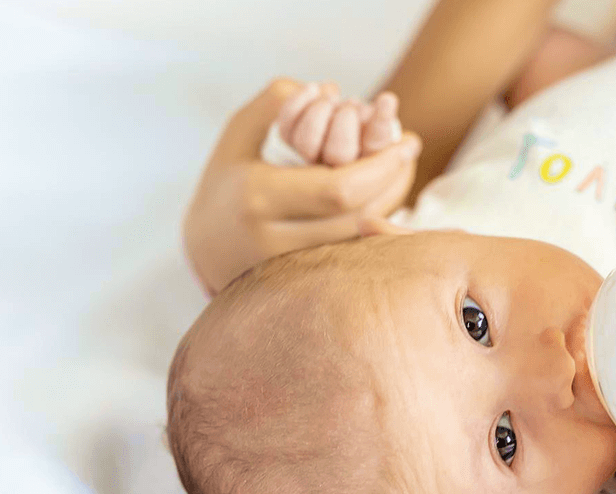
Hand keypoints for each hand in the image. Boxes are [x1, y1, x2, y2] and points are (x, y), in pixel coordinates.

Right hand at [183, 78, 422, 293]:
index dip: (381, 166)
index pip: (338, 189)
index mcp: (257, 199)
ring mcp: (289, 268)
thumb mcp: (238, 133)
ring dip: (391, 201)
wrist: (206, 247)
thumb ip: (276, 102)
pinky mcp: (304, 281)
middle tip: (410, 149)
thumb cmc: (225, 181)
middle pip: (358, 216)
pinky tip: (388, 193)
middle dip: (393, 181)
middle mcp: (274, 240)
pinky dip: (377, 222)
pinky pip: (355, 252)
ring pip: (361, 239)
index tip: (405, 140)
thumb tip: (328, 89)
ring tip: (402, 167)